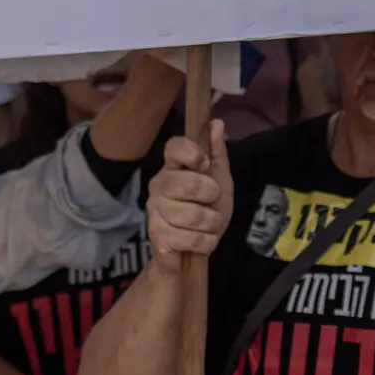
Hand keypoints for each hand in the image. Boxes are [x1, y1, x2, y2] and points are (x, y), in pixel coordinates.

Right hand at [147, 122, 231, 260]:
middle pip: (191, 183)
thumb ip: (217, 153)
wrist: (193, 251)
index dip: (193, 154)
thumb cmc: (206, 211)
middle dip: (212, 196)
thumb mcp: (219, 180)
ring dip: (212, 223)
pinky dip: (206, 242)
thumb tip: (217, 123)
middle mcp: (158, 185)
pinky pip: (193, 238)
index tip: (204, 166)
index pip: (175, 146)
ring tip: (206, 225)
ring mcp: (154, 211)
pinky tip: (199, 240)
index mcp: (172, 168)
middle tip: (211, 203)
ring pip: (195, 215)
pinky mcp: (157, 236)